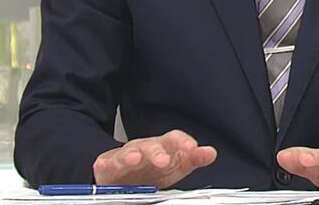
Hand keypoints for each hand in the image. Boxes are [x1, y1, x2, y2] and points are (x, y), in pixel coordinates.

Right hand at [93, 129, 216, 187]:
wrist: (125, 179)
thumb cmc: (152, 171)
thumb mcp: (176, 166)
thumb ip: (193, 159)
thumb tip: (211, 152)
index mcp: (163, 147)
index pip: (174, 139)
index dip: (183, 142)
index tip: (192, 149)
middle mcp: (144, 149)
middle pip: (151, 145)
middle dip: (157, 152)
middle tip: (163, 161)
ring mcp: (125, 157)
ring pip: (129, 153)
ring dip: (132, 155)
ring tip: (135, 160)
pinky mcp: (108, 167)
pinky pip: (108, 164)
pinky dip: (108, 164)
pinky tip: (107, 165)